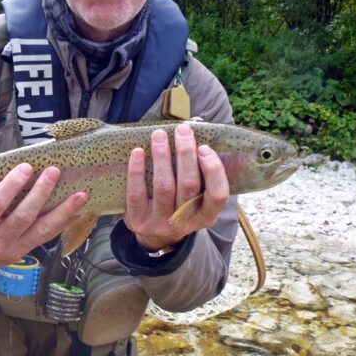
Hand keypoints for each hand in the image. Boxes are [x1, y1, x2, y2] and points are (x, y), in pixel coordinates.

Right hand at [0, 163, 87, 265]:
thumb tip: (19, 165)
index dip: (11, 185)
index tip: (26, 167)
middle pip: (22, 216)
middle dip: (41, 193)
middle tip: (54, 172)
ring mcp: (11, 250)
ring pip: (41, 229)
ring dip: (63, 211)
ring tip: (80, 195)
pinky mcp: (24, 253)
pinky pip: (47, 237)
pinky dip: (63, 223)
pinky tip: (77, 212)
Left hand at [124, 123, 228, 251]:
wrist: (154, 235)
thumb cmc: (179, 202)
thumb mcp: (194, 190)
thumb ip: (199, 160)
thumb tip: (197, 121)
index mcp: (206, 215)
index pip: (218, 195)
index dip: (213, 171)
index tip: (204, 147)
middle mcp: (186, 222)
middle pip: (189, 185)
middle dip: (185, 154)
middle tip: (182, 130)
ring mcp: (162, 224)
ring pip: (164, 187)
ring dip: (162, 158)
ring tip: (159, 135)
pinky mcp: (139, 222)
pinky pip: (137, 194)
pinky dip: (136, 171)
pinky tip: (137, 152)